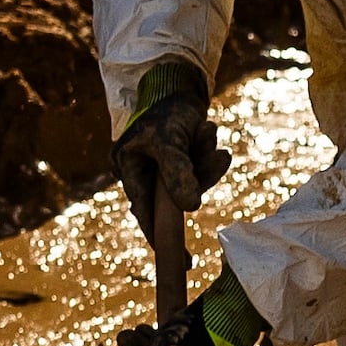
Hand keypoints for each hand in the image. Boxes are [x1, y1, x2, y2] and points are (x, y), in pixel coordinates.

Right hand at [111, 56, 223, 240]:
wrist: (180, 84)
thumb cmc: (167, 110)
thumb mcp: (169, 140)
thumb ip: (177, 172)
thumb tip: (190, 207)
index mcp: (128, 167)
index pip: (145, 212)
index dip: (162, 237)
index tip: (181, 260)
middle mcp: (144, 171)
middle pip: (174, 198)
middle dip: (197, 178)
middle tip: (216, 159)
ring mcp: (164, 167)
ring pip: (192, 182)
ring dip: (205, 162)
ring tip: (207, 131)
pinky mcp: (183, 161)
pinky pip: (200, 171)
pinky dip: (209, 156)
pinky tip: (210, 133)